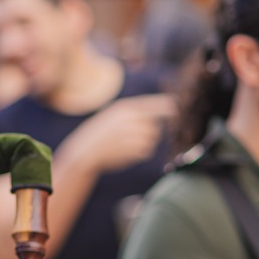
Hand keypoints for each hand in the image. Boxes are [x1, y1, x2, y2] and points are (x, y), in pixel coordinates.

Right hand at [57, 94, 178, 174]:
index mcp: (125, 109)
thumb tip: (158, 115)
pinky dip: (140, 152)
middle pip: (154, 126)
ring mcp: (132, 136)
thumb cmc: (99, 132)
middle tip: (134, 135)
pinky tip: (125, 151)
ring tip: (126, 144)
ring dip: (144, 142)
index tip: (174, 107)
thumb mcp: (112, 115)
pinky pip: (146, 151)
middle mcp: (131, 120)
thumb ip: (133, 113)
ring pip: (151, 139)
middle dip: (149, 131)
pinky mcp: (133, 151)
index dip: (164, 106)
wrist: (85, 151)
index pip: (151, 105)